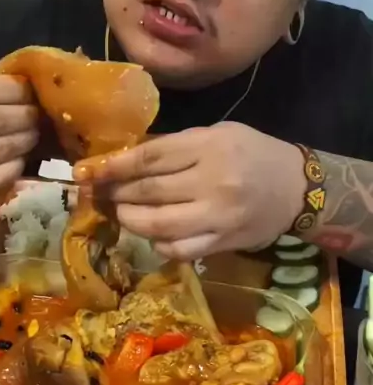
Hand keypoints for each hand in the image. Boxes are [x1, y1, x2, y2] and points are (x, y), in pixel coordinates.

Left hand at [78, 123, 305, 259]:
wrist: (297, 188)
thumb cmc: (253, 152)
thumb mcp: (217, 134)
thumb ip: (176, 145)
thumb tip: (127, 158)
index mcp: (209, 147)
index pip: (149, 158)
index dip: (113, 166)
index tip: (86, 171)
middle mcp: (212, 182)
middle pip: (148, 191)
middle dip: (115, 193)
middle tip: (97, 192)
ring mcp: (217, 216)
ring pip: (158, 225)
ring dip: (130, 219)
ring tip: (122, 211)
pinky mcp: (222, 243)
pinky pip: (179, 250)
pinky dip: (158, 243)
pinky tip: (153, 233)